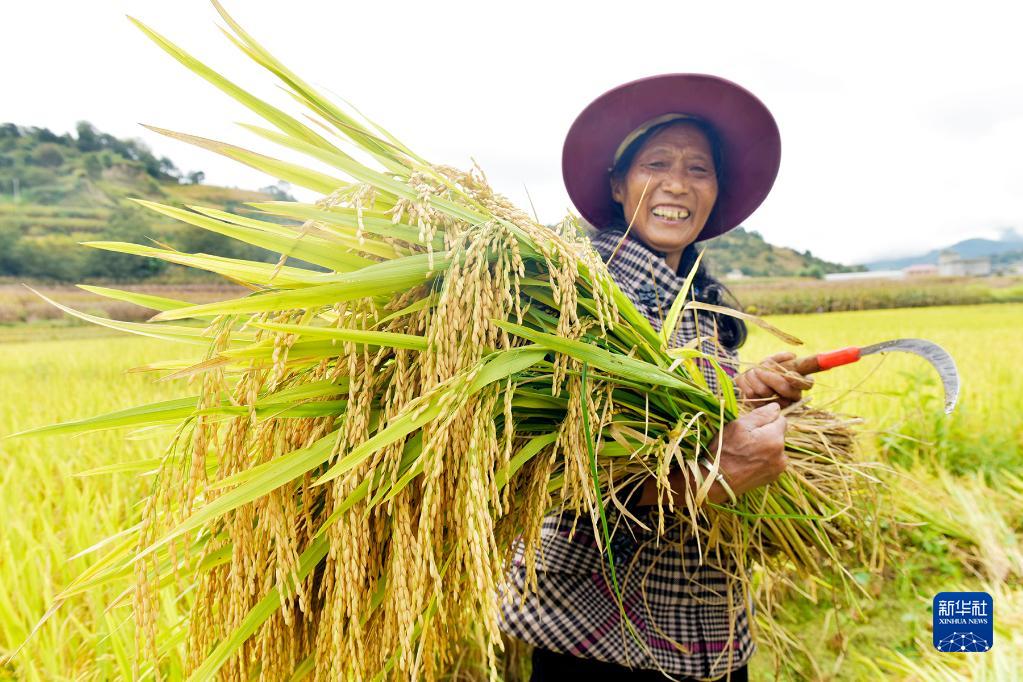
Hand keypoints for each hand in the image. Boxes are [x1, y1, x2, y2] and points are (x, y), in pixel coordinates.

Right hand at [639, 403, 788, 506]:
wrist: (715, 481)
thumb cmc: (724, 450)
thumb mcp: (739, 426)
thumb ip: (761, 414)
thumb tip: (777, 408)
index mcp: (774, 439)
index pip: (781, 419)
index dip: (766, 419)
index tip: (751, 426)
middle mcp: (782, 455)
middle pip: (779, 434)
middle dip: (766, 432)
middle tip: (745, 439)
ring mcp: (778, 469)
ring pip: (776, 447)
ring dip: (766, 445)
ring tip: (746, 451)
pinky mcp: (772, 477)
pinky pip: (772, 460)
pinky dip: (764, 458)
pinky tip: (749, 461)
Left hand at [734, 351, 813, 408]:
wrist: (753, 377)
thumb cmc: (769, 368)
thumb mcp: (777, 360)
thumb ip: (784, 357)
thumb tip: (792, 356)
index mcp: (800, 384)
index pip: (806, 384)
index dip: (797, 380)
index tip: (788, 373)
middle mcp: (790, 397)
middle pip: (784, 389)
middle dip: (770, 376)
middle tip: (759, 368)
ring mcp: (775, 404)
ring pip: (764, 391)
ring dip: (755, 376)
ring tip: (752, 370)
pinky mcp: (759, 407)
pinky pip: (750, 394)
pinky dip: (746, 382)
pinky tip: (746, 377)